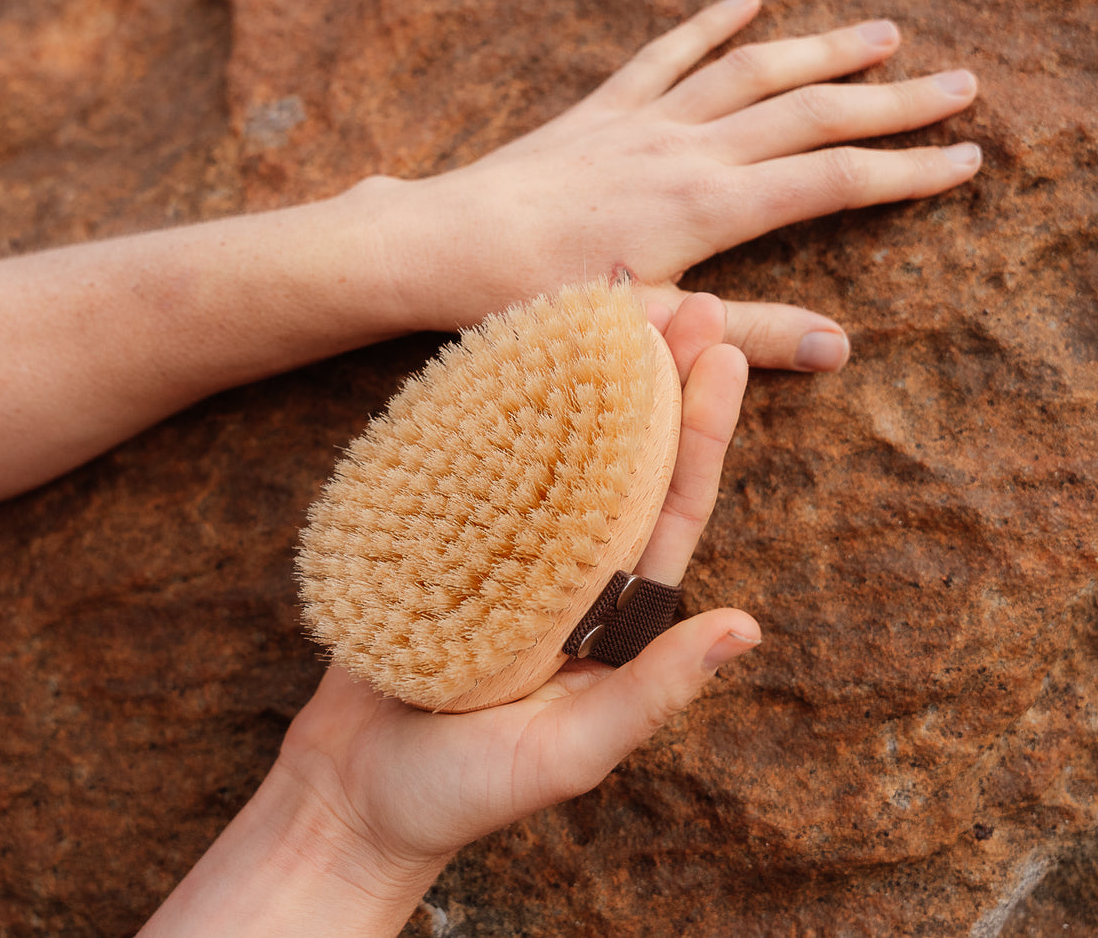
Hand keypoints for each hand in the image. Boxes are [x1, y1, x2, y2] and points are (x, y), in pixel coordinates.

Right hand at [138, 295, 754, 935]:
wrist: (351, 799)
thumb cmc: (462, 794)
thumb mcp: (567, 752)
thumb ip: (650, 693)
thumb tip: (747, 627)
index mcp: (611, 614)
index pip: (670, 504)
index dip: (700, 426)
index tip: (722, 348)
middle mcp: (567, 572)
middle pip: (624, 459)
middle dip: (657, 380)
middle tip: (682, 297)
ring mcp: (503, 555)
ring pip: (554, 452)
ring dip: (581, 381)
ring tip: (601, 306)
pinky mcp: (439, 546)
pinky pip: (475, 468)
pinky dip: (493, 412)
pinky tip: (502, 360)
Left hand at [366, 0, 979, 370]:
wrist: (443, 245)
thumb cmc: (537, 301)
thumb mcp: (647, 332)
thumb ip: (746, 337)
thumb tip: (843, 348)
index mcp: (710, 207)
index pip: (833, 180)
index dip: (907, 171)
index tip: (969, 159)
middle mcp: (689, 149)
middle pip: (813, 113)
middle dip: (893, 101)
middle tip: (964, 85)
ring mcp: (644, 121)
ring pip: (753, 70)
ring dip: (822, 48)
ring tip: (883, 32)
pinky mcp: (600, 110)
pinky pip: (667, 54)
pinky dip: (711, 24)